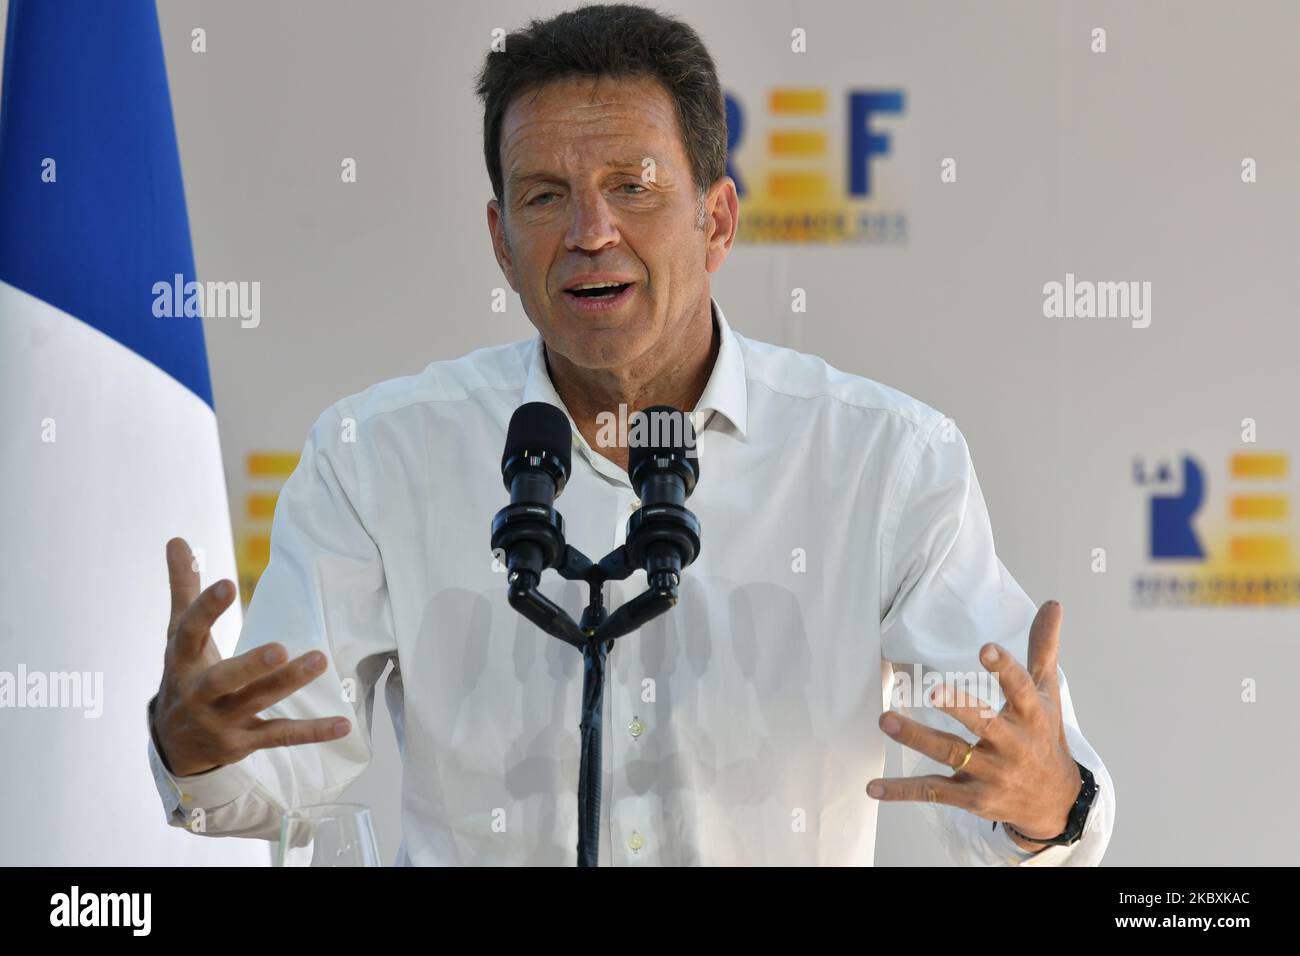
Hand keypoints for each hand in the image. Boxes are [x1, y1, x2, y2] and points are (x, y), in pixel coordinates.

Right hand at [153, 537, 351, 776]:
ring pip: (258, 702)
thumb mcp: (178, 634)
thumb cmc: (184, 673)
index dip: (207, 609)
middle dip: (250, 665)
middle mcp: (200, 693)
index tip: (229, 584)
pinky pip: (281, 736)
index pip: (191, 632)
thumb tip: (176, 538)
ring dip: (289, 684)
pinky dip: (313, 731)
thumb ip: (183, 587)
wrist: (175, 743)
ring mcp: (223, 720)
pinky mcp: (245, 742)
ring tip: (320, 660)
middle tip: (281, 647)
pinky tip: (344, 724)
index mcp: (183, 660)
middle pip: (223, 679)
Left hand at [866, 600, 1082, 850]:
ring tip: (886, 720)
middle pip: (984, 724)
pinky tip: (872, 787)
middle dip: (960, 708)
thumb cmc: (1044, 737)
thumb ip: (1042, 649)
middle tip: (932, 689)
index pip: (1020, 689)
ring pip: (951, 754)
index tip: (985, 649)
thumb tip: (1052, 603)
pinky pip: (934, 791)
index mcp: (1031, 715)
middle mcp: (1011, 745)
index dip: (1004, 669)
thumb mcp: (1047, 694)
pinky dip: (902, 791)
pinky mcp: (971, 797)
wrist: (1054, 803)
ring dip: (917, 738)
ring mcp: (990, 773)